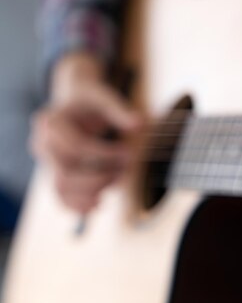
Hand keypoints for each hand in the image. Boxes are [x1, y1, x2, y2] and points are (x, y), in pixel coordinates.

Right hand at [31, 52, 141, 212]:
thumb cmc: (91, 100)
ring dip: (92, 192)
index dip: (104, 155)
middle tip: (126, 169)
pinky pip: (60, 196)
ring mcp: (46, 161)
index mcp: (51, 122)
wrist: (75, 103)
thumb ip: (120, 111)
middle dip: (99, 176)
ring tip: (118, 182)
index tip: (129, 153)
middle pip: (65, 173)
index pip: (76, 147)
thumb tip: (139, 125)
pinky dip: (78, 205)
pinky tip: (99, 205)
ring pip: (61, 188)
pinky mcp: (53, 173)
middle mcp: (42, 143)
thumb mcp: (105, 97)